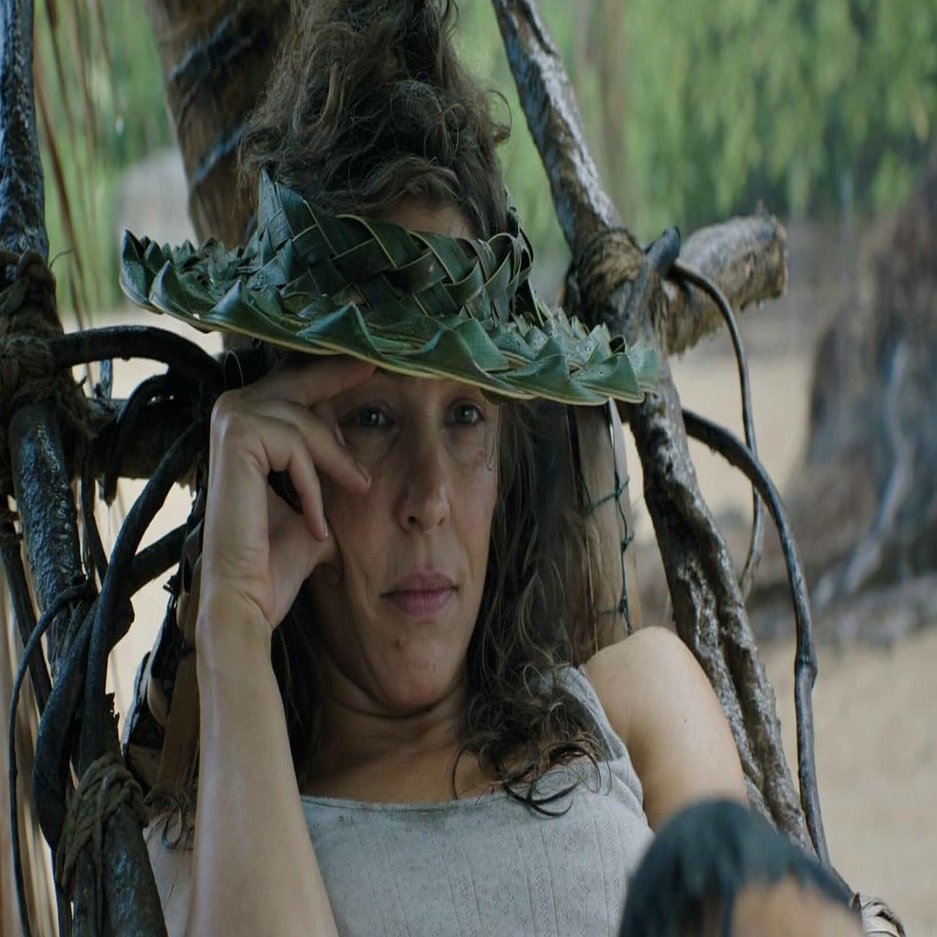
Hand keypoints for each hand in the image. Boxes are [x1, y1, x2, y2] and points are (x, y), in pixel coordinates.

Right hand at [197, 356, 373, 642]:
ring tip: (357, 488)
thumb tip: (363, 472)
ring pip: (303, 417)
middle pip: (298, 383)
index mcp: (246, 432)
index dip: (330, 377)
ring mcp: (230, 424)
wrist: (249, 599)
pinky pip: (296, 443)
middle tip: (374, 367)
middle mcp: (231, 418)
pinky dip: (313, 482)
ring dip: (335, 458)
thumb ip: (328, 480)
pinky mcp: (237, 439)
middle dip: (337, 378)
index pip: (294, 388)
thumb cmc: (275, 562)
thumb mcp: (315, 509)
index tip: (369, 366)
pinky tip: (316, 522)